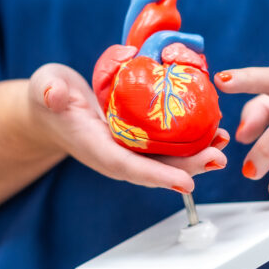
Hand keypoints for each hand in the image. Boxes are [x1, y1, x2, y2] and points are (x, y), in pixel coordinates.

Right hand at [28, 63, 228, 193]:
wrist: (51, 104)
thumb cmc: (48, 94)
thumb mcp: (44, 86)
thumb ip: (49, 92)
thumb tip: (54, 96)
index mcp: (93, 145)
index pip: (125, 165)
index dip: (156, 175)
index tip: (185, 182)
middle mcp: (113, 152)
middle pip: (154, 167)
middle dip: (188, 166)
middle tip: (218, 157)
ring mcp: (126, 147)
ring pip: (164, 158)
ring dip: (196, 155)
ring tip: (223, 142)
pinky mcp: (136, 137)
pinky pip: (165, 143)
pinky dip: (190, 138)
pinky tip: (212, 128)